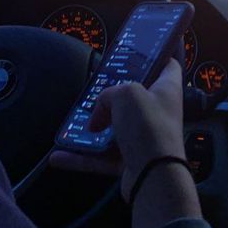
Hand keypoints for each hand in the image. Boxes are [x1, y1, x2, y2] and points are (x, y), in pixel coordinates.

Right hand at [49, 60, 185, 201]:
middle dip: (112, 95)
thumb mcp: (126, 93)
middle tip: (94, 90)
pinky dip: (82, 156)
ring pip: (115, 128)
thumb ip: (109, 94)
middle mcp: (158, 112)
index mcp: (166, 89)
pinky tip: (59, 156)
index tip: (138, 51)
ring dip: (93, 128)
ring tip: (72, 124)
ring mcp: (145, 137)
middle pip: (135, 97)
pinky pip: (102, 157)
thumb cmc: (148, 126)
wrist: (154, 176)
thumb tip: (99, 114)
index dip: (155, 55)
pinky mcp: (131, 160)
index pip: (167, 65)